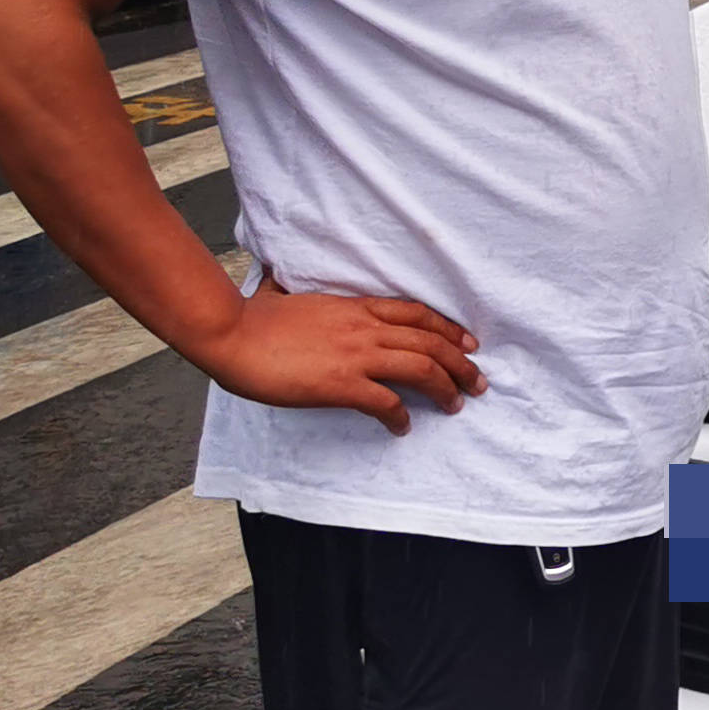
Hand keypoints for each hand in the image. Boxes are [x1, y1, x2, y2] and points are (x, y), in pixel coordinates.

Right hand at [192, 278, 486, 435]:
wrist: (229, 334)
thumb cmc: (250, 317)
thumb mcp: (284, 295)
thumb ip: (293, 291)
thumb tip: (275, 281)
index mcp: (355, 307)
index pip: (417, 313)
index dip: (449, 329)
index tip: (469, 343)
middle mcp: (364, 328)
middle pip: (431, 341)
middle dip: (461, 363)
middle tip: (478, 382)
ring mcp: (355, 355)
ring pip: (421, 368)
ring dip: (445, 388)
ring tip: (456, 404)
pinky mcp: (341, 384)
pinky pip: (385, 403)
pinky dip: (400, 417)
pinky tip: (402, 428)